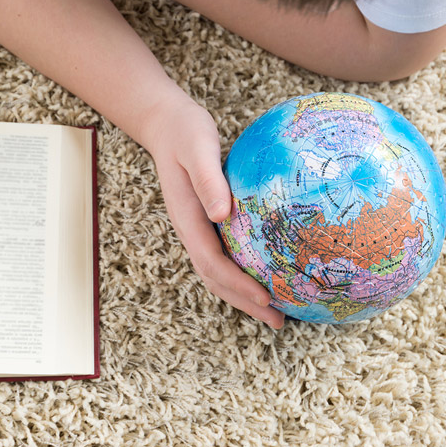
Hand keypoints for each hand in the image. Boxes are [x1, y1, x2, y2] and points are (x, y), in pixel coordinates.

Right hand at [141, 93, 284, 329]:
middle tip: (278, 321)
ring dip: (244, 294)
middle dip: (245, 302)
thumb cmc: (185, 133)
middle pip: (216, 278)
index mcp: (188, 218)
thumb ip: (207, 179)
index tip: (266, 297)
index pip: (212, 262)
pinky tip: (268, 273)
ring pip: (218, 272)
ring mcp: (198, 228)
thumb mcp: (197, 149)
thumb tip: (221, 213)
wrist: (167, 124)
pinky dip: (244, 273)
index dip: (238, 284)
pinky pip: (226, 255)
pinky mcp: (208, 221)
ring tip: (276, 312)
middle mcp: (191, 230)